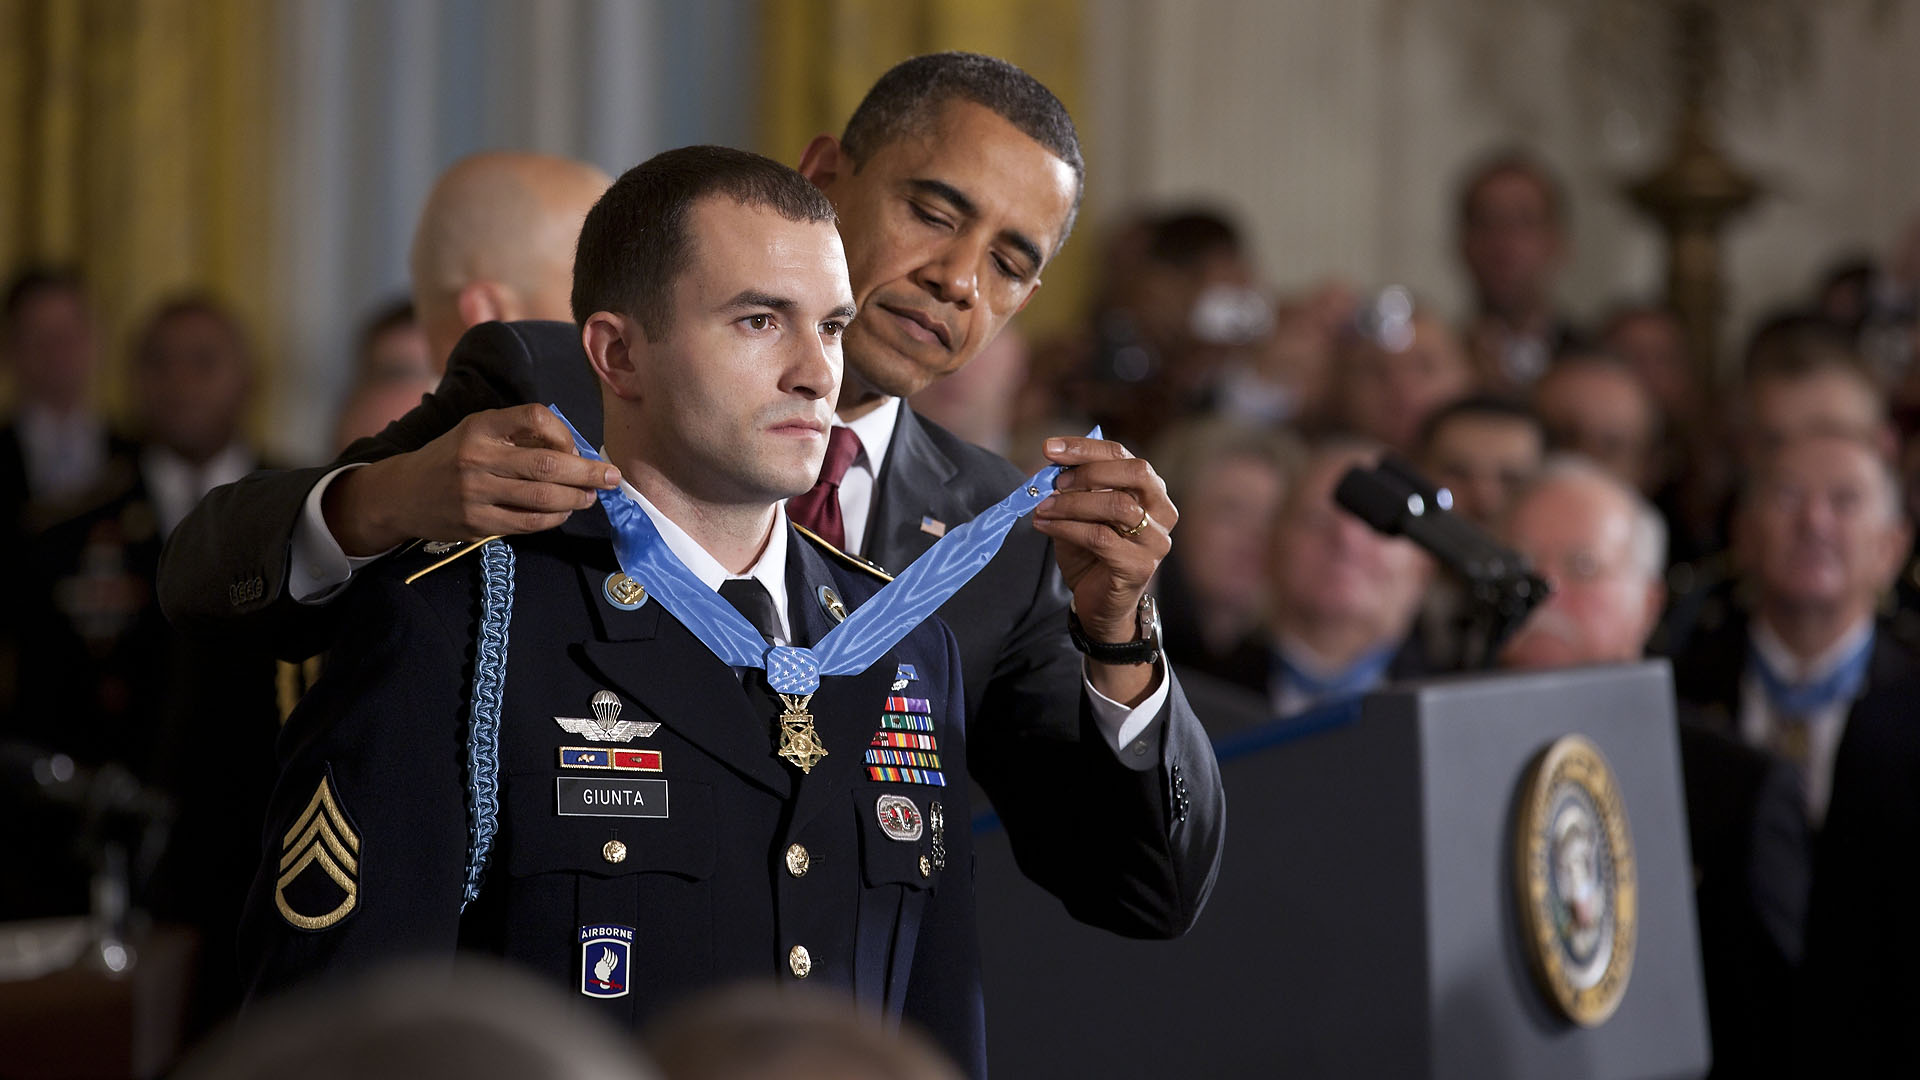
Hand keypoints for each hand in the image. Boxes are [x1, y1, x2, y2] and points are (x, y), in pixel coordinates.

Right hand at [323, 404, 620, 555]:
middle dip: (587, 472)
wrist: (403, 493)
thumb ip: (518, 435)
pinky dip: (553, 519)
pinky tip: (564, 514)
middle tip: (611, 477)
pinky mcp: (476, 522)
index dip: (565, 433)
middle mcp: (477, 456)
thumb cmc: (452, 457)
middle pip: (546, 464)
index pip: (536, 417)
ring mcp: (475, 492)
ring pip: (541, 498)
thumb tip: (574, 449)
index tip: (577, 447)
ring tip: (590, 497)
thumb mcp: (478, 431)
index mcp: (481, 426)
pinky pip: (527, 523)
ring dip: (575, 499)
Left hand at [1031, 436, 1178, 704]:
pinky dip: (1067, 528)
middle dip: (1089, 470)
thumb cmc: (1090, 553)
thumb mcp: (1078, 512)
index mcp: (1150, 491)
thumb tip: (1049, 461)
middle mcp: (1162, 512)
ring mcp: (1155, 541)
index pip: (1123, 455)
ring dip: (1073, 503)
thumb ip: (1071, 488)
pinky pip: (1101, 538)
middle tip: (1053, 480)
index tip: (1049, 447)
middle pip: (1135, 472)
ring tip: (1042, 506)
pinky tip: (1043, 525)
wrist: (1097, 605)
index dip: (1085, 448)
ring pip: (1117, 506)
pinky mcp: (1139, 567)